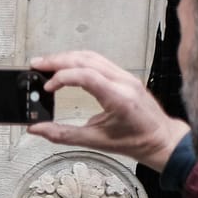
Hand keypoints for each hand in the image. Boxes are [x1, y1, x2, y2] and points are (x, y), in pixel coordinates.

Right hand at [28, 49, 188, 168]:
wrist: (161, 139)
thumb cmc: (135, 141)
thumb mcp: (95, 141)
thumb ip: (62, 134)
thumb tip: (36, 129)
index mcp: (119, 98)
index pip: (86, 76)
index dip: (62, 78)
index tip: (47, 88)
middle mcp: (124, 82)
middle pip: (86, 59)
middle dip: (58, 60)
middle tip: (36, 64)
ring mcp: (126, 76)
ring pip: (92, 56)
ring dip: (67, 57)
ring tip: (46, 63)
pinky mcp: (124, 76)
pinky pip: (99, 61)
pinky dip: (78, 60)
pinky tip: (66, 66)